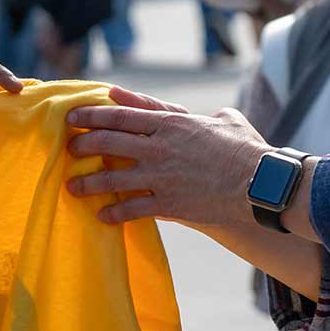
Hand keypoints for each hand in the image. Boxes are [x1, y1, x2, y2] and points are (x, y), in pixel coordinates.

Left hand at [65, 87, 278, 225]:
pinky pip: (133, 208)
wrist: (261, 185)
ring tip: (71, 187)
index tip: (74, 117)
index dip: (94, 115)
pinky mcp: (170, 203)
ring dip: (89, 182)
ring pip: (113, 176)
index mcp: (172, 123)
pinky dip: (115, 213)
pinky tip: (102, 216)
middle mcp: (161, 147)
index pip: (122, 115)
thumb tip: (204, 114)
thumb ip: (206, 116)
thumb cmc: (247, 150)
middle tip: (68, 149)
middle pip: (110, 142)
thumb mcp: (226, 121)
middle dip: (84, 145)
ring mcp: (162, 176)